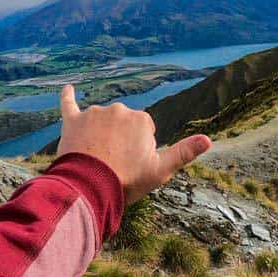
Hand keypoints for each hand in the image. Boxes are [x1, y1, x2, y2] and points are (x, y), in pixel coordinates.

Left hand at [56, 85, 211, 203]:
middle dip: (121, 142)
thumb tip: (209, 140)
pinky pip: (69, 104)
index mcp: (142, 119)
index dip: (141, 152)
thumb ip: (185, 152)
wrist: (89, 187)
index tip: (134, 166)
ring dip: (101, 136)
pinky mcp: (73, 121)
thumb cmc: (128, 179)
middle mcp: (119, 109)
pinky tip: (68, 89)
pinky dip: (68, 97)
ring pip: (101, 122)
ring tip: (97, 160)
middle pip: (123, 126)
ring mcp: (94, 114)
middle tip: (116, 165)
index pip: (145, 133)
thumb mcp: (161, 169)